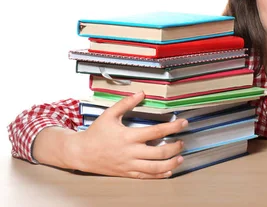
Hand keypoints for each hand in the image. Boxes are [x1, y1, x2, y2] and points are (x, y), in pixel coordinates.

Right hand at [68, 92, 187, 178]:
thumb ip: (126, 103)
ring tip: (180, 158)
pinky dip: (159, 175)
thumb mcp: (109, 114)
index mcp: (128, 136)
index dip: (173, 127)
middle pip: (159, 152)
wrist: (81, 153)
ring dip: (171, 163)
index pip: (156, 131)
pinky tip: (168, 171)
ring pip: (154, 168)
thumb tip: (141, 93)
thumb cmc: (96, 133)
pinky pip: (146, 176)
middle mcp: (131, 152)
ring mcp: (129, 164)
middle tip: (182, 142)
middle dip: (175, 148)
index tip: (184, 123)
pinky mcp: (127, 173)